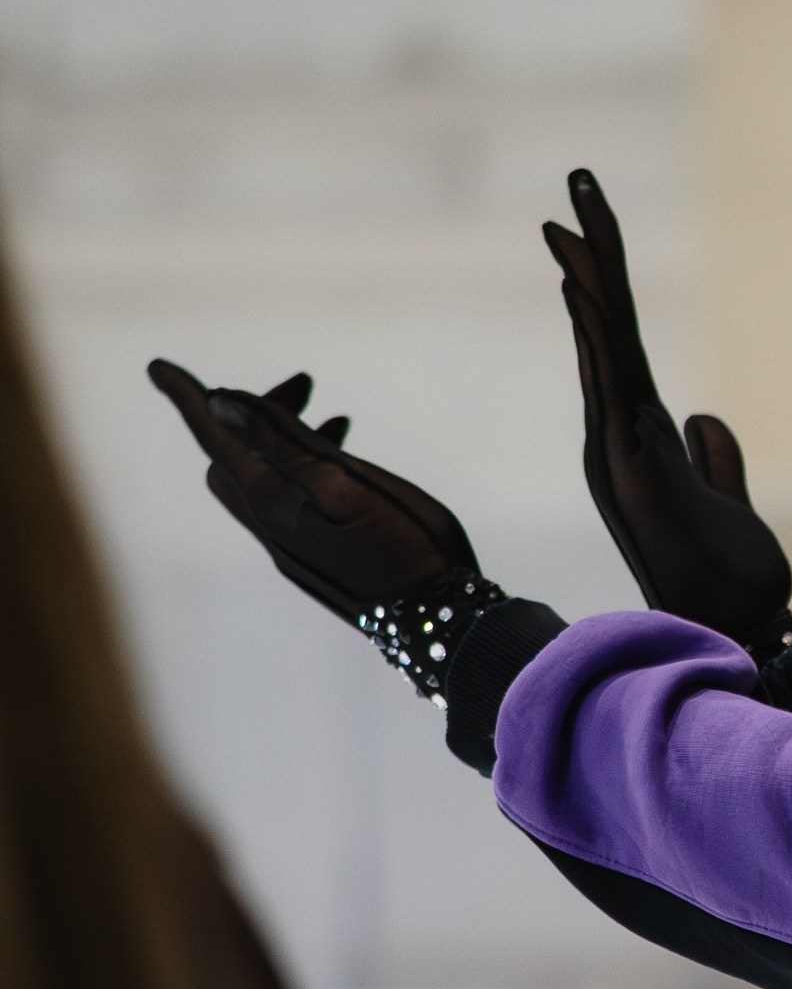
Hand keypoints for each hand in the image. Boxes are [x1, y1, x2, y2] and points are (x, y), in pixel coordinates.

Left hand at [148, 360, 477, 622]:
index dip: (189, 399)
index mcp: (275, 500)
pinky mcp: (314, 559)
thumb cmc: (405, 545)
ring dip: (281, 441)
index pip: (218, 438)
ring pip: (260, 479)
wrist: (437, 620)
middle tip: (302, 386)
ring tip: (335, 418)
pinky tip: (340, 468)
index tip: (158, 367)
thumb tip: (220, 401)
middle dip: (253, 415)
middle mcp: (270, 525)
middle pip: (232, 456)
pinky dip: (299, 469)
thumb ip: (284, 443)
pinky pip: (285, 501)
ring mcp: (290, 546)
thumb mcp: (347, 483)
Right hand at [543, 169, 791, 646]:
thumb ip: (715, 457)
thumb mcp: (728, 499)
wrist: (739, 626)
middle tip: (578, 185)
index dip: (604, 283)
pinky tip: (585, 291)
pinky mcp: (636, 471)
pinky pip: (614, 391)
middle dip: (591, 256)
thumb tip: (702, 416)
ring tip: (571, 220)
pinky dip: (599, 340)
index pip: (618, 343)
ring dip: (589, 282)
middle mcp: (620, 437)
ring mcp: (622, 452)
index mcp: (641, 436)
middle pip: (604, 331)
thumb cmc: (732, 575)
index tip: (589, 225)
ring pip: (603, 351)